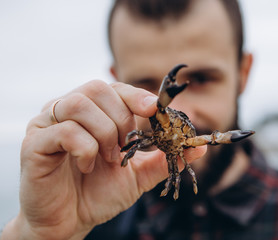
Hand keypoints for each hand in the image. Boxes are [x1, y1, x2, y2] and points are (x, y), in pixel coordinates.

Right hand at [1, 80, 205, 239]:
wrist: (70, 221)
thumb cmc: (100, 193)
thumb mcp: (138, 175)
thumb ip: (164, 159)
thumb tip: (199, 147)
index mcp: (94, 112)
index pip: (116, 88)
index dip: (136, 95)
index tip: (154, 110)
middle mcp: (69, 111)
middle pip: (98, 89)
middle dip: (120, 120)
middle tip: (123, 150)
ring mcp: (49, 123)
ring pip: (80, 104)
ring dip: (103, 133)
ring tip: (107, 158)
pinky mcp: (36, 142)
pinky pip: (64, 130)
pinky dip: (84, 148)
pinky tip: (86, 165)